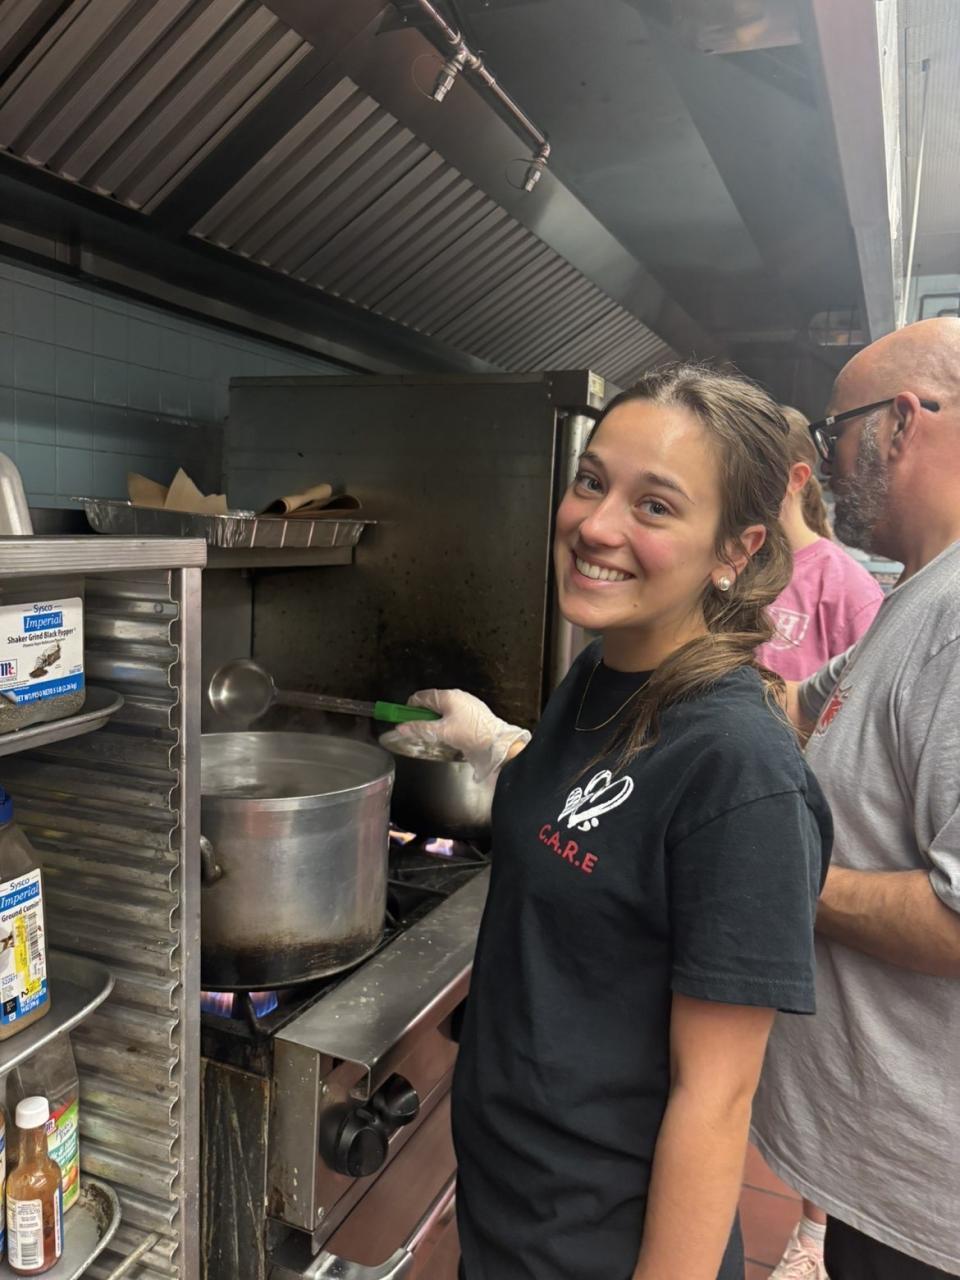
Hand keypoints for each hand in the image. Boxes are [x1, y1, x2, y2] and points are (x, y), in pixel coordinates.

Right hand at [393, 689, 529, 781]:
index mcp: (448, 696)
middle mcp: (457, 696)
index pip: (421, 696)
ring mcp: (467, 703)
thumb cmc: (471, 734)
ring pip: (443, 709)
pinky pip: (454, 714)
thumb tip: (401, 727)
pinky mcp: (473, 713)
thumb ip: (420, 728)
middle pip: (432, 702)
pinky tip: (449, 734)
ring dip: (435, 720)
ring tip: (434, 735)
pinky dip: (447, 722)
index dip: (410, 708)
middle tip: (419, 730)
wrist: (498, 743)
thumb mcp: (441, 732)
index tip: (404, 719)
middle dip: (423, 715)